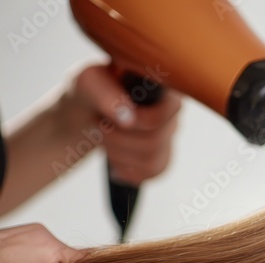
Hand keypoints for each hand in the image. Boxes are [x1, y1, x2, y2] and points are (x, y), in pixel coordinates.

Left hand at [58, 61, 182, 184]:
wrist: (85, 108)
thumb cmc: (89, 89)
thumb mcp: (88, 83)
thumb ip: (106, 94)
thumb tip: (129, 118)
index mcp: (162, 86)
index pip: (168, 112)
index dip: (140, 120)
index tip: (110, 118)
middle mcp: (172, 111)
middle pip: (155, 140)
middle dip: (118, 138)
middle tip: (98, 125)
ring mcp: (169, 135)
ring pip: (152, 160)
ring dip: (118, 154)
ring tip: (104, 139)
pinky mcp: (163, 155)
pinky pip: (153, 171)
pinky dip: (128, 169)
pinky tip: (115, 158)